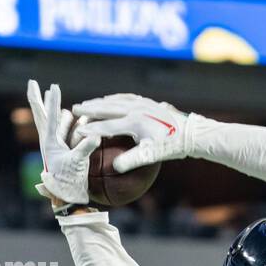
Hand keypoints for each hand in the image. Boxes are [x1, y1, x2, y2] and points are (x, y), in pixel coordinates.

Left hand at [26, 79, 98, 205]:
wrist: (67, 198)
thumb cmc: (69, 182)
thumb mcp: (77, 163)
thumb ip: (85, 148)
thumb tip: (96, 135)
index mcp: (49, 142)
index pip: (48, 116)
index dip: (51, 101)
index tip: (53, 85)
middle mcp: (49, 141)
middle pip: (42, 115)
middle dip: (38, 99)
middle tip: (32, 82)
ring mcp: (56, 146)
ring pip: (53, 122)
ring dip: (55, 110)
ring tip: (51, 97)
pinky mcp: (64, 152)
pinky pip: (65, 133)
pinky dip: (68, 124)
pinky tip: (72, 118)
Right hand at [70, 93, 192, 173]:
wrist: (190, 132)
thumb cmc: (171, 146)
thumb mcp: (151, 155)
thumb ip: (132, 160)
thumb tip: (115, 168)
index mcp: (134, 122)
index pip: (107, 127)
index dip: (91, 130)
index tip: (77, 132)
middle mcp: (136, 109)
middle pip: (107, 108)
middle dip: (90, 109)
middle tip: (74, 109)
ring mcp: (142, 103)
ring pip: (115, 100)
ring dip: (100, 102)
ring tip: (87, 104)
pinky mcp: (148, 102)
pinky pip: (126, 97)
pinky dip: (115, 99)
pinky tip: (110, 100)